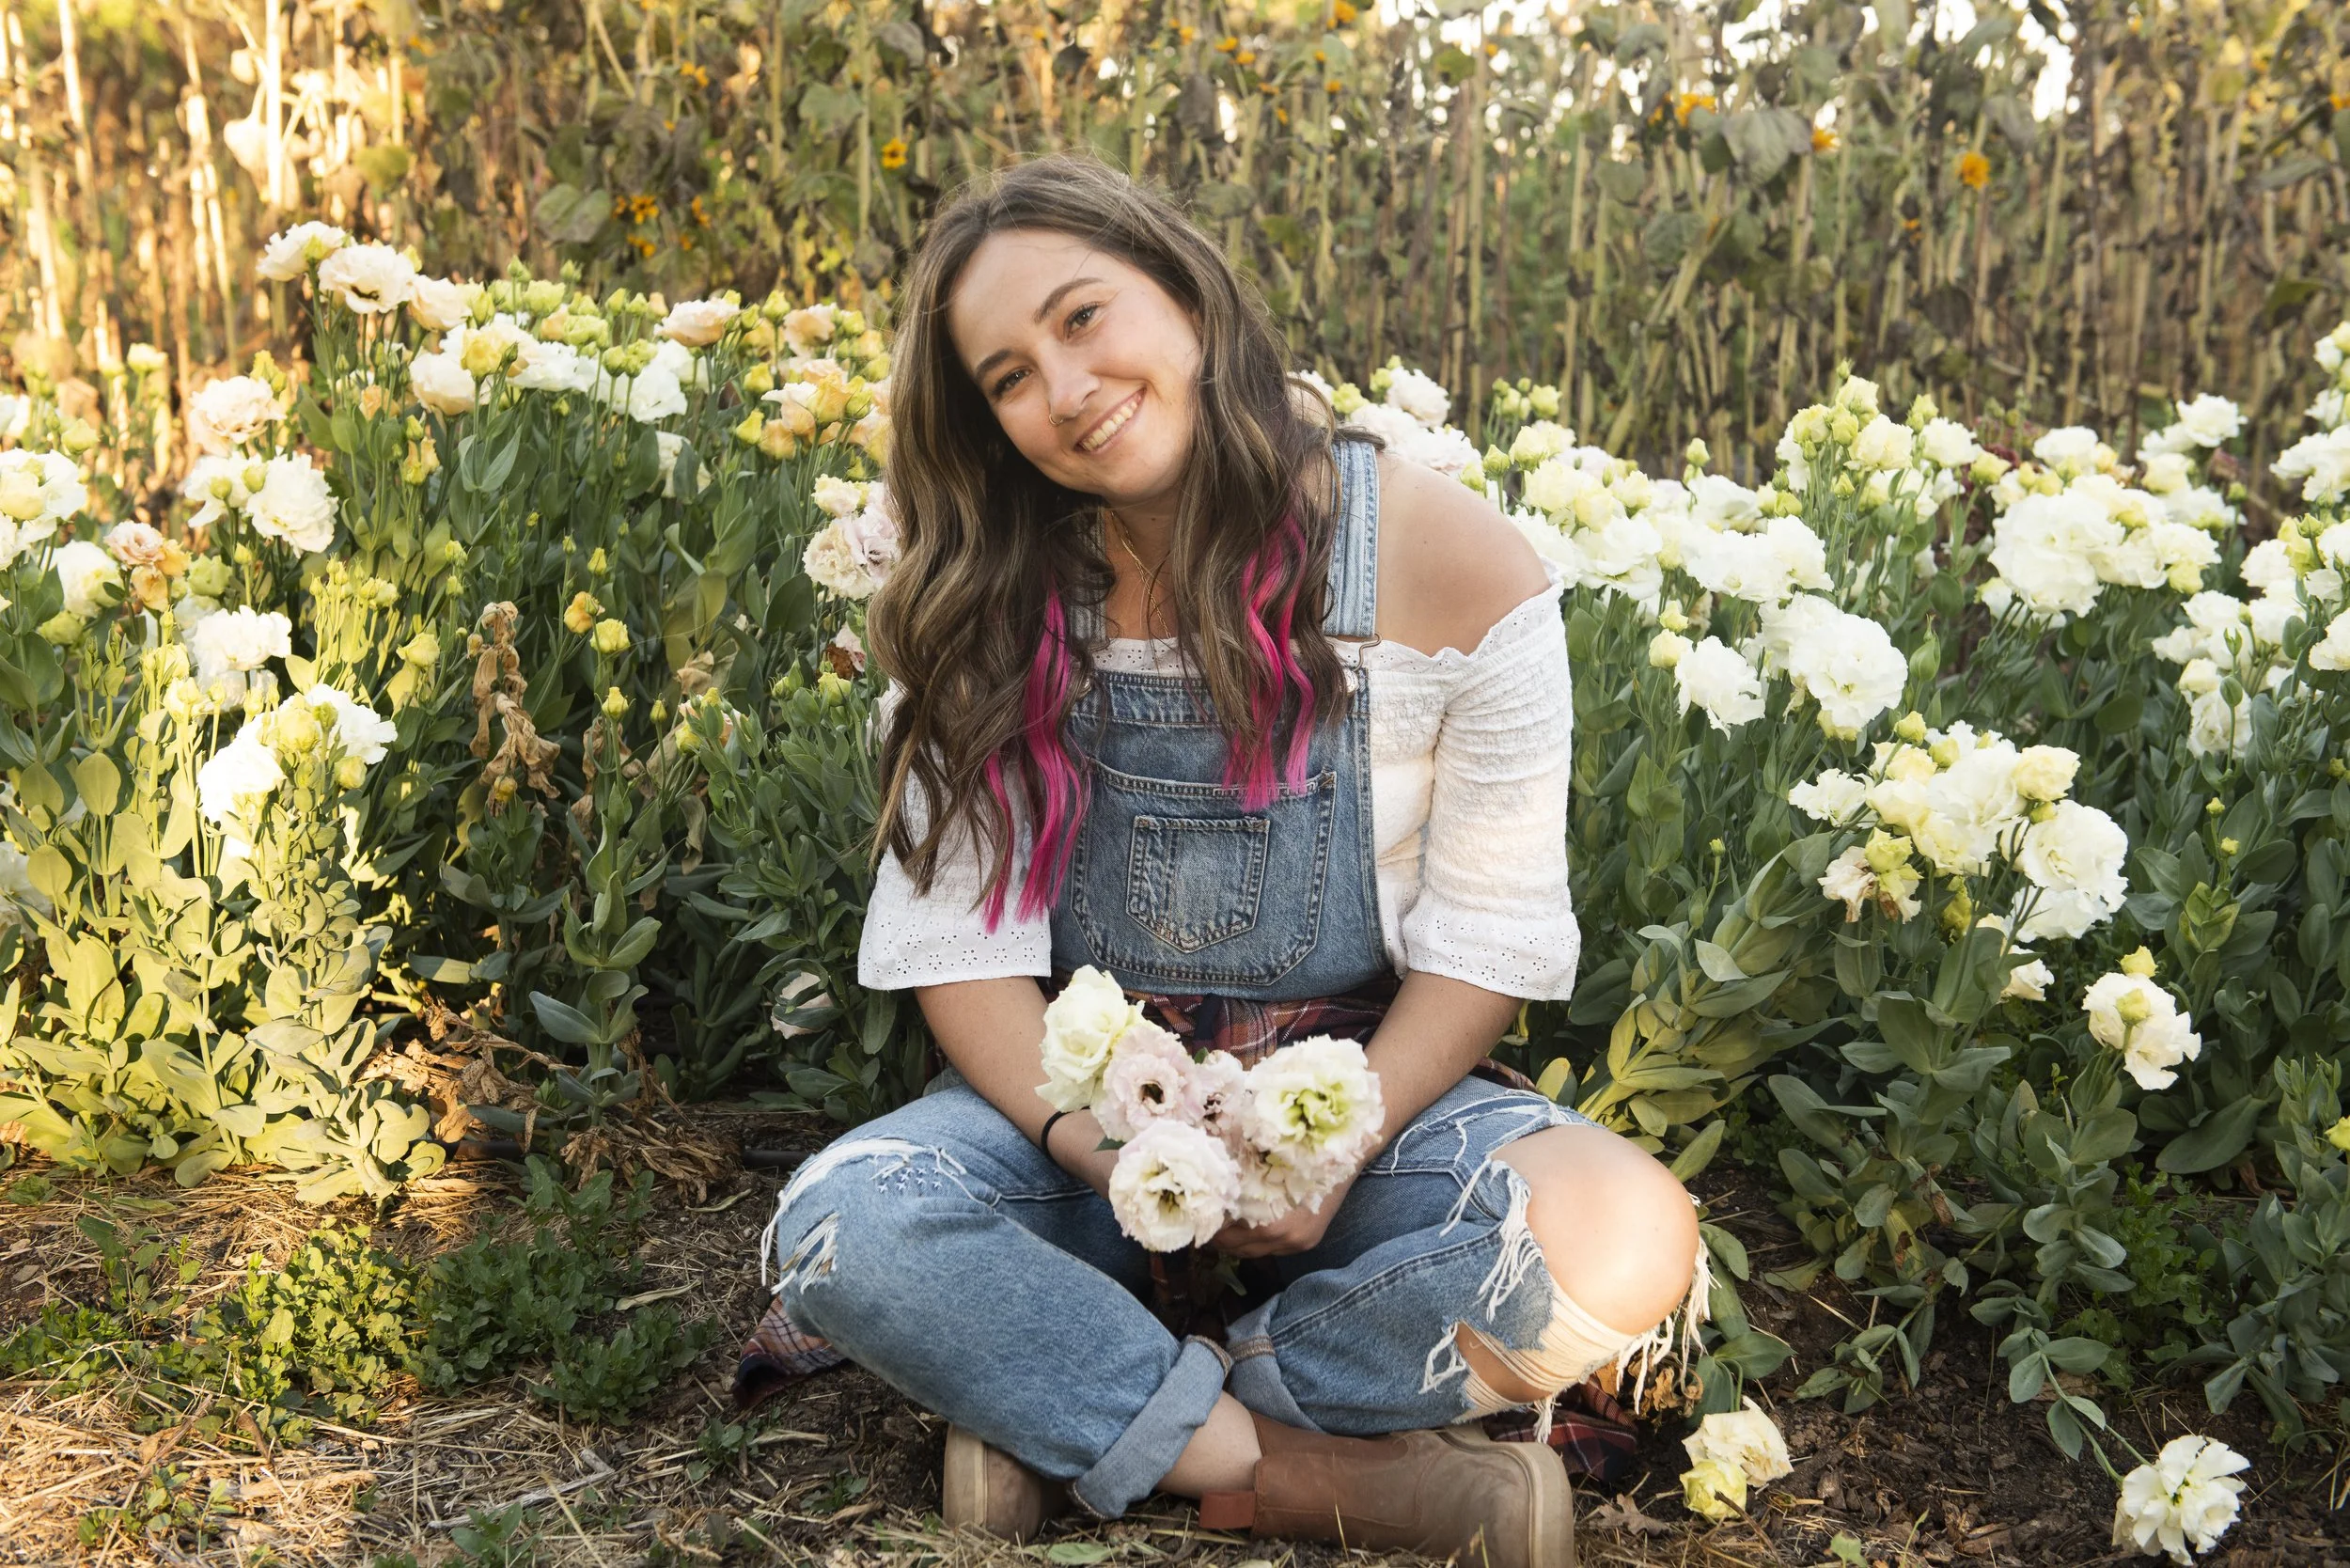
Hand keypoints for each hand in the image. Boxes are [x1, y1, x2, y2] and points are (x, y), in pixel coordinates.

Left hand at [1208, 1168, 1359, 1258]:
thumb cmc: (1297, 1153)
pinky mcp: (1307, 1243)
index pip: (1226, 1234)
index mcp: (1268, 1220)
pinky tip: (1250, 1228)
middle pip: (1237, 1248)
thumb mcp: (1261, 1166)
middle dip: (1219, 1238)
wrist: (1345, 1155)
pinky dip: (1257, 1242)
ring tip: (1223, 1227)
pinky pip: (1272, 1251)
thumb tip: (1211, 1192)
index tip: (1197, 1218)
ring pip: (1253, 1253)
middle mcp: (1283, 1238)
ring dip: (1237, 1243)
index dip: (1209, 1226)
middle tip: (1204, 1224)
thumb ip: (1239, 1186)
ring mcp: (1297, 1243)